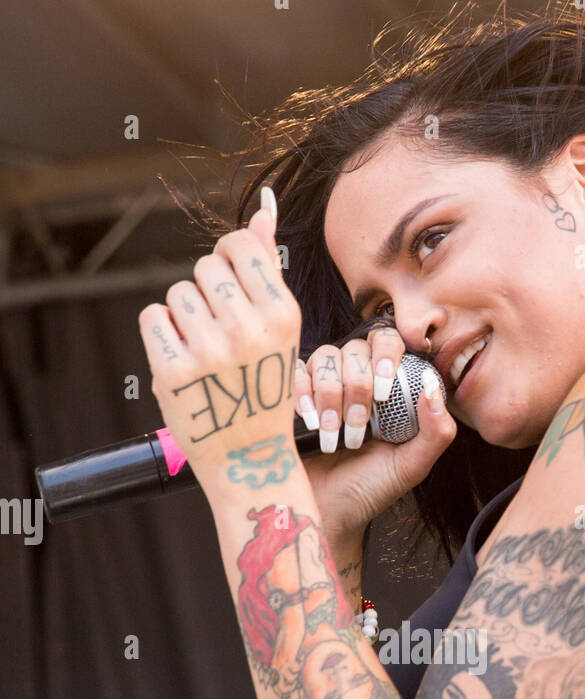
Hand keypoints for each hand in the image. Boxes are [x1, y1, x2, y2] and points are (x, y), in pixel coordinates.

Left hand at [138, 199, 300, 494]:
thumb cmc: (264, 387)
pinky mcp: (173, 370)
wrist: (249, 457)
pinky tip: (182, 359)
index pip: (239, 245)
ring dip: (183, 316)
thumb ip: (266, 265)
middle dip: (207, 293)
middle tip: (221, 332)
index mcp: (282, 314)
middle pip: (205, 268)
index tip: (232, 287)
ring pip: (177, 293)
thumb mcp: (279, 328)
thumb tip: (265, 207)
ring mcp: (209, 351)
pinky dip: (161, 334)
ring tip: (204, 351)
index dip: (229, 260)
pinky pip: (153, 318)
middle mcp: (248, 329)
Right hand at [294, 323, 457, 542]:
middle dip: (357, 386)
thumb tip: (433, 386)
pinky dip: (302, 392)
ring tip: (332, 435)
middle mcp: (355, 379)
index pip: (388, 343)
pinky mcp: (291, 395)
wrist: (327, 512)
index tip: (383, 393)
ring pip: (324, 357)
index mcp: (387, 388)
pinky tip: (309, 421)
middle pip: (355, 349)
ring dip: (329, 394)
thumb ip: (436, 432)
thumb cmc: (370, 489)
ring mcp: (321, 385)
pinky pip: (294, 371)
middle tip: (357, 428)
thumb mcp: (411, 465)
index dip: (386, 356)